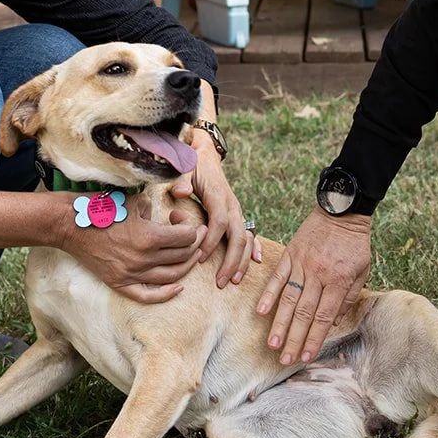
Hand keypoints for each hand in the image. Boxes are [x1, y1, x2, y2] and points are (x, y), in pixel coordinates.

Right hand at [57, 194, 205, 302]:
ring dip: (187, 266)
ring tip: (191, 255)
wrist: (71, 225)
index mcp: (149, 236)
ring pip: (172, 276)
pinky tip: (178, 287)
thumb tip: (169, 222)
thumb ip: (156, 211)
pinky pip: (148, 295)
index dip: (192, 228)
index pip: (186, 237)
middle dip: (194, 244)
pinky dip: (166, 294)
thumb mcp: (135, 201)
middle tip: (194, 236)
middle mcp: (143, 258)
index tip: (184, 221)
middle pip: (183, 256)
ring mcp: (132, 273)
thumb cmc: (103, 208)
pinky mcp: (120, 283)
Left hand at [170, 144, 261, 287]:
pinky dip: (253, 248)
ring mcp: (237, 211)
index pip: (220, 221)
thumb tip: (182, 192)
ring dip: (242, 260)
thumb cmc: (191, 165)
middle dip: (231, 260)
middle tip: (221, 281)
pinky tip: (256, 262)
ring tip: (233, 279)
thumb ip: (181, 180)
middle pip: (238, 235)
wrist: (204, 156)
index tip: (200, 257)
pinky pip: (249, 234)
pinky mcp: (236, 215)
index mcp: (218, 195)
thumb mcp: (183, 168)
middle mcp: (232, 205)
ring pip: (246, 238)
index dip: (212, 240)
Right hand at [257, 208, 371, 365]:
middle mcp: (319, 276)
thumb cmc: (355, 243)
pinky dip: (269, 294)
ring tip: (273, 344)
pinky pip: (278, 277)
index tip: (306, 356)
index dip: (314, 339)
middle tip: (285, 360)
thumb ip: (348, 298)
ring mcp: (302, 265)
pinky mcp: (291, 254)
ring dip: (280, 323)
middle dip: (294, 339)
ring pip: (289, 299)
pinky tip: (260, 311)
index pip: (323, 317)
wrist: (342, 210)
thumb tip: (332, 322)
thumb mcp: (363, 271)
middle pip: (304, 314)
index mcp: (339, 282)